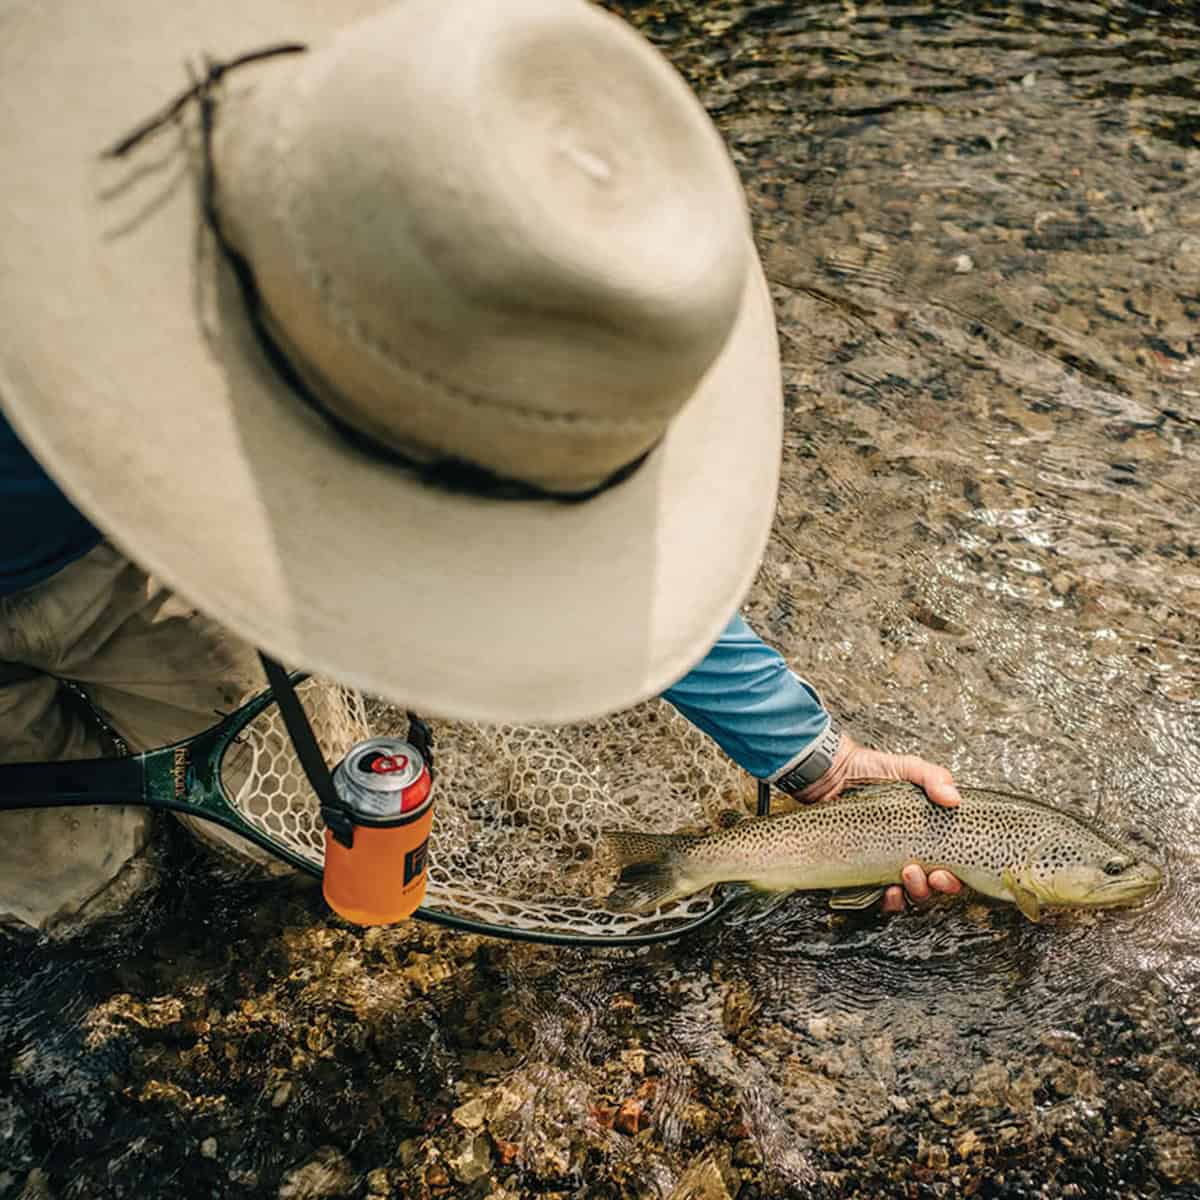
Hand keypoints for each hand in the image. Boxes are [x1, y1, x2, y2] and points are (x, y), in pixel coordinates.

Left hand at [794, 732, 962, 911]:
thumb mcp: (907, 768)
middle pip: (931, 885)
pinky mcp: (861, 868)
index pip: (948, 866)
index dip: (952, 878)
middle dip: (935, 886)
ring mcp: (884, 862)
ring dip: (914, 892)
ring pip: (907, 894)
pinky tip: (887, 890)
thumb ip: (932, 778)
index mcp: (925, 834)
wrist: (831, 772)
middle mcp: (908, 852)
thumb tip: (953, 798)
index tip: (947, 872)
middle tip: (931, 874)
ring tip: (908, 875)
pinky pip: (876, 895)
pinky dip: (886, 899)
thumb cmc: (869, 769)